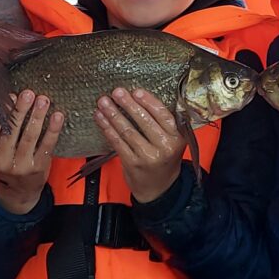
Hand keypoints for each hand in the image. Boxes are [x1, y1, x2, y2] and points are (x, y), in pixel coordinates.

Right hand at [0, 90, 61, 214]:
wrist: (19, 192)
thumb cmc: (7, 164)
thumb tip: (10, 101)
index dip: (1, 112)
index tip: (10, 96)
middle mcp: (1, 162)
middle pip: (11, 131)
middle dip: (20, 110)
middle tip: (28, 94)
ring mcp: (20, 166)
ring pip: (29, 137)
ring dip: (37, 116)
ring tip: (43, 100)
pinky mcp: (38, 169)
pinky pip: (46, 145)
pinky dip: (53, 129)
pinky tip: (57, 116)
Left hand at [95, 87, 187, 203]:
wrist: (159, 187)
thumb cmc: (164, 158)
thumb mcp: (173, 141)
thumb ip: (164, 123)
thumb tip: (141, 97)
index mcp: (177, 137)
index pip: (163, 115)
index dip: (148, 102)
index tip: (136, 91)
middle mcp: (165, 147)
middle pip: (144, 122)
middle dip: (128, 105)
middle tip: (116, 92)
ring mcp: (148, 157)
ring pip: (128, 131)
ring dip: (113, 115)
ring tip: (104, 102)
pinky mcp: (133, 164)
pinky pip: (118, 143)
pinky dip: (108, 129)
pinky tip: (101, 119)